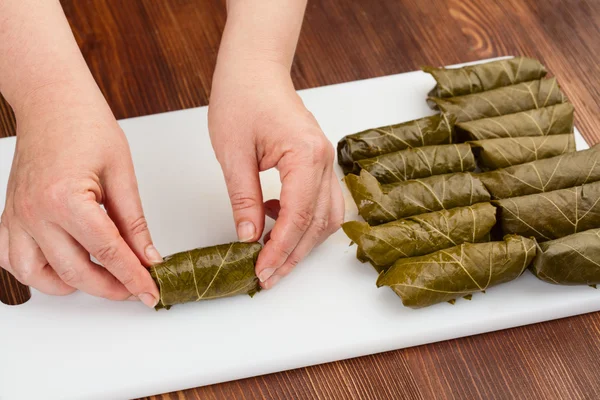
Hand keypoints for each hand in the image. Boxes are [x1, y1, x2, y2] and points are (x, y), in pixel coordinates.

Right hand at [0, 83, 161, 307]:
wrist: (53, 101)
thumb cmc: (86, 125)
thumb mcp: (122, 173)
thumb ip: (134, 222)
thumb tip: (148, 256)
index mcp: (66, 199)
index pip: (108, 252)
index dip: (133, 276)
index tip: (150, 291)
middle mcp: (35, 213)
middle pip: (76, 272)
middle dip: (111, 287)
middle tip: (135, 289)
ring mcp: (18, 216)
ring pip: (38, 275)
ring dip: (71, 286)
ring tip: (102, 279)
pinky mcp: (11, 215)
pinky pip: (12, 260)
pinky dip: (37, 273)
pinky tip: (62, 268)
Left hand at [208, 60, 344, 288]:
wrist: (254, 69)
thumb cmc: (242, 98)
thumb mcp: (233, 153)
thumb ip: (244, 199)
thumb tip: (248, 237)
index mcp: (306, 155)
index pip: (298, 216)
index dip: (280, 249)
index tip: (260, 270)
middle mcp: (325, 160)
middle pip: (318, 223)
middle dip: (293, 254)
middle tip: (267, 277)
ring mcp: (325, 161)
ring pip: (325, 217)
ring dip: (301, 243)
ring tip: (273, 259)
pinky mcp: (317, 163)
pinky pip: (320, 202)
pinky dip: (302, 221)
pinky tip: (275, 221)